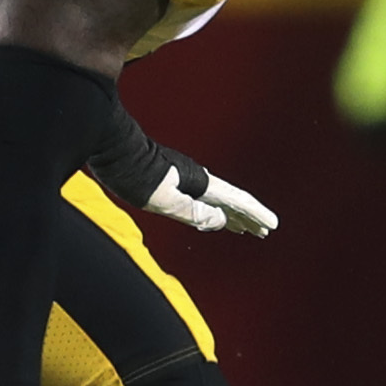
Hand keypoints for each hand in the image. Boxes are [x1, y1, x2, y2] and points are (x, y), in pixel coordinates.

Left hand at [143, 157, 278, 237]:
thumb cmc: (136, 175)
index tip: (272, 225)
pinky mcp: (176, 183)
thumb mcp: (165, 200)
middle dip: (249, 218)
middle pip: (231, 202)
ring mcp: (188, 180)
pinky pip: (204, 202)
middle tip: (263, 233)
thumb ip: (194, 213)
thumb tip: (220, 220)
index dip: (257, 214)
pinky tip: (215, 219)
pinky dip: (215, 212)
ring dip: (233, 216)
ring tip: (245, 229)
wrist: (114, 152)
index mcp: (201, 182)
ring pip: (218, 201)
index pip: (238, 200)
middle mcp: (199, 180)